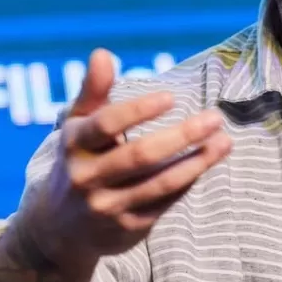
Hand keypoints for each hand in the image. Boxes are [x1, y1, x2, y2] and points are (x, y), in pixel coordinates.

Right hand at [15, 48, 232, 275]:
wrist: (58, 229)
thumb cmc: (79, 160)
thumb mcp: (78, 125)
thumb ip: (93, 91)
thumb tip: (102, 53)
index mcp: (75, 144)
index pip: (106, 124)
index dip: (138, 111)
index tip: (171, 97)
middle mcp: (87, 177)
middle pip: (140, 156)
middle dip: (181, 136)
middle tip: (215, 118)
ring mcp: (108, 206)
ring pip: (159, 183)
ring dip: (196, 162)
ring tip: (224, 141)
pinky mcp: (128, 227)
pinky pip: (165, 202)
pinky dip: (188, 180)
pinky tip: (207, 161)